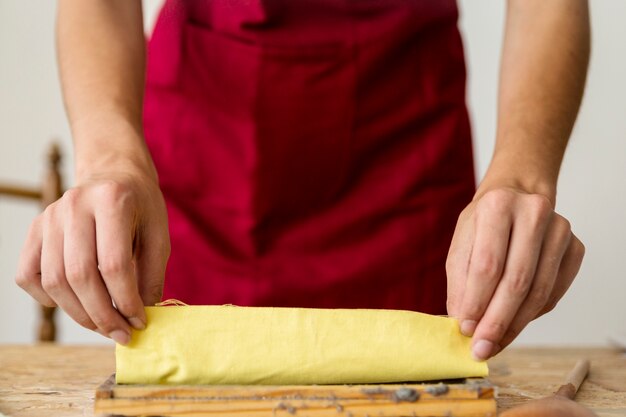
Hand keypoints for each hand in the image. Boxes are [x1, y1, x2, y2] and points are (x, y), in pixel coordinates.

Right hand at [15, 164, 169, 344]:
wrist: (114, 174)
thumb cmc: (141, 206)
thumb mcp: (159, 234)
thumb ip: (151, 274)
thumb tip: (144, 317)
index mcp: (111, 200)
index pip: (113, 264)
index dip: (126, 300)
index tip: (139, 321)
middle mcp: (74, 206)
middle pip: (79, 275)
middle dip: (102, 314)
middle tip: (121, 334)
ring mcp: (49, 216)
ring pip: (53, 280)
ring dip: (79, 313)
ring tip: (104, 325)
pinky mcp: (34, 229)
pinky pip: (29, 275)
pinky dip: (48, 298)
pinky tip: (74, 303)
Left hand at [446, 187, 583, 359]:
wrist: (516, 197)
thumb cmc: (483, 224)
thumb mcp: (461, 245)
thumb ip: (460, 284)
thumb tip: (464, 324)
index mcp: (498, 205)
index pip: (488, 264)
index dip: (477, 301)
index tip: (466, 330)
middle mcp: (533, 212)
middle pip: (516, 280)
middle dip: (497, 321)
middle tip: (481, 348)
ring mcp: (560, 230)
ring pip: (538, 291)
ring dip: (515, 325)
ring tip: (494, 343)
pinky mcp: (575, 248)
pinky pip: (553, 294)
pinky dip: (531, 315)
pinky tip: (513, 323)